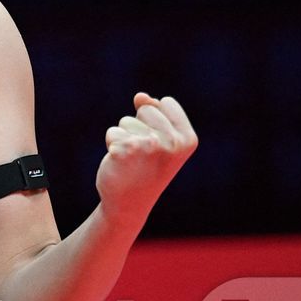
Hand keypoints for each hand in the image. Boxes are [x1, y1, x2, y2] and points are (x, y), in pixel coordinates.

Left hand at [96, 93, 197, 230]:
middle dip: (139, 126)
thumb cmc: (146, 169)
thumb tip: (140, 96)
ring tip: (133, 160)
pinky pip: (113, 133)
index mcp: (188, 139)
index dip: (156, 119)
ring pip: (126, 121)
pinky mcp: (125, 149)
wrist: (129, 203)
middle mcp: (172, 142)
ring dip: (125, 137)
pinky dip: (112, 144)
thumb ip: (155, 113)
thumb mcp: (161, 140)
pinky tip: (120, 163)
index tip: (160, 144)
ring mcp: (149, 145)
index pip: (166, 103)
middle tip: (144, 154)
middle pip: (145, 109)